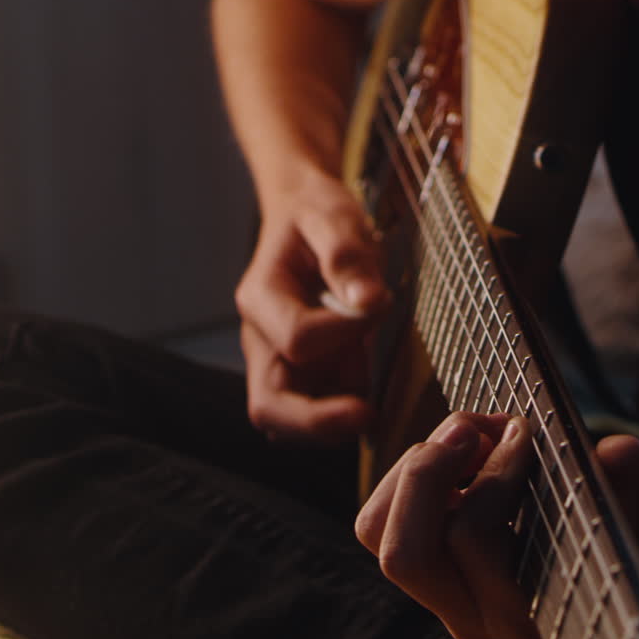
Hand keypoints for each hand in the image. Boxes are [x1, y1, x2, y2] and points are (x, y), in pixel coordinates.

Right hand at [236, 169, 388, 440]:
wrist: (304, 214)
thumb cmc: (315, 214)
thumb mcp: (333, 216)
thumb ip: (346, 255)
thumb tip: (368, 301)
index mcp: (261, 298)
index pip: (297, 340)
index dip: (344, 332)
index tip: (377, 303)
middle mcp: (261, 339)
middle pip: (268, 406)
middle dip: (317, 422)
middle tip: (367, 414)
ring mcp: (278, 362)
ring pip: (288, 423)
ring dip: (332, 422)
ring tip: (369, 393)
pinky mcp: (301, 375)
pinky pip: (314, 413)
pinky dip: (341, 410)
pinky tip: (364, 379)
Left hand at [355, 412, 638, 638]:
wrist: (612, 539)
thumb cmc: (621, 518)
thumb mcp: (633, 500)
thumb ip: (630, 483)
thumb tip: (619, 455)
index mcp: (523, 615)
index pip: (471, 540)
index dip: (492, 472)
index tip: (524, 429)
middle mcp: (472, 619)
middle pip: (404, 554)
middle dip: (430, 474)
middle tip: (475, 425)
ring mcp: (437, 596)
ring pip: (376, 531)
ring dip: (416, 469)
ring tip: (469, 434)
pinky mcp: (420, 565)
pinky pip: (377, 518)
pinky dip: (407, 473)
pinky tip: (461, 451)